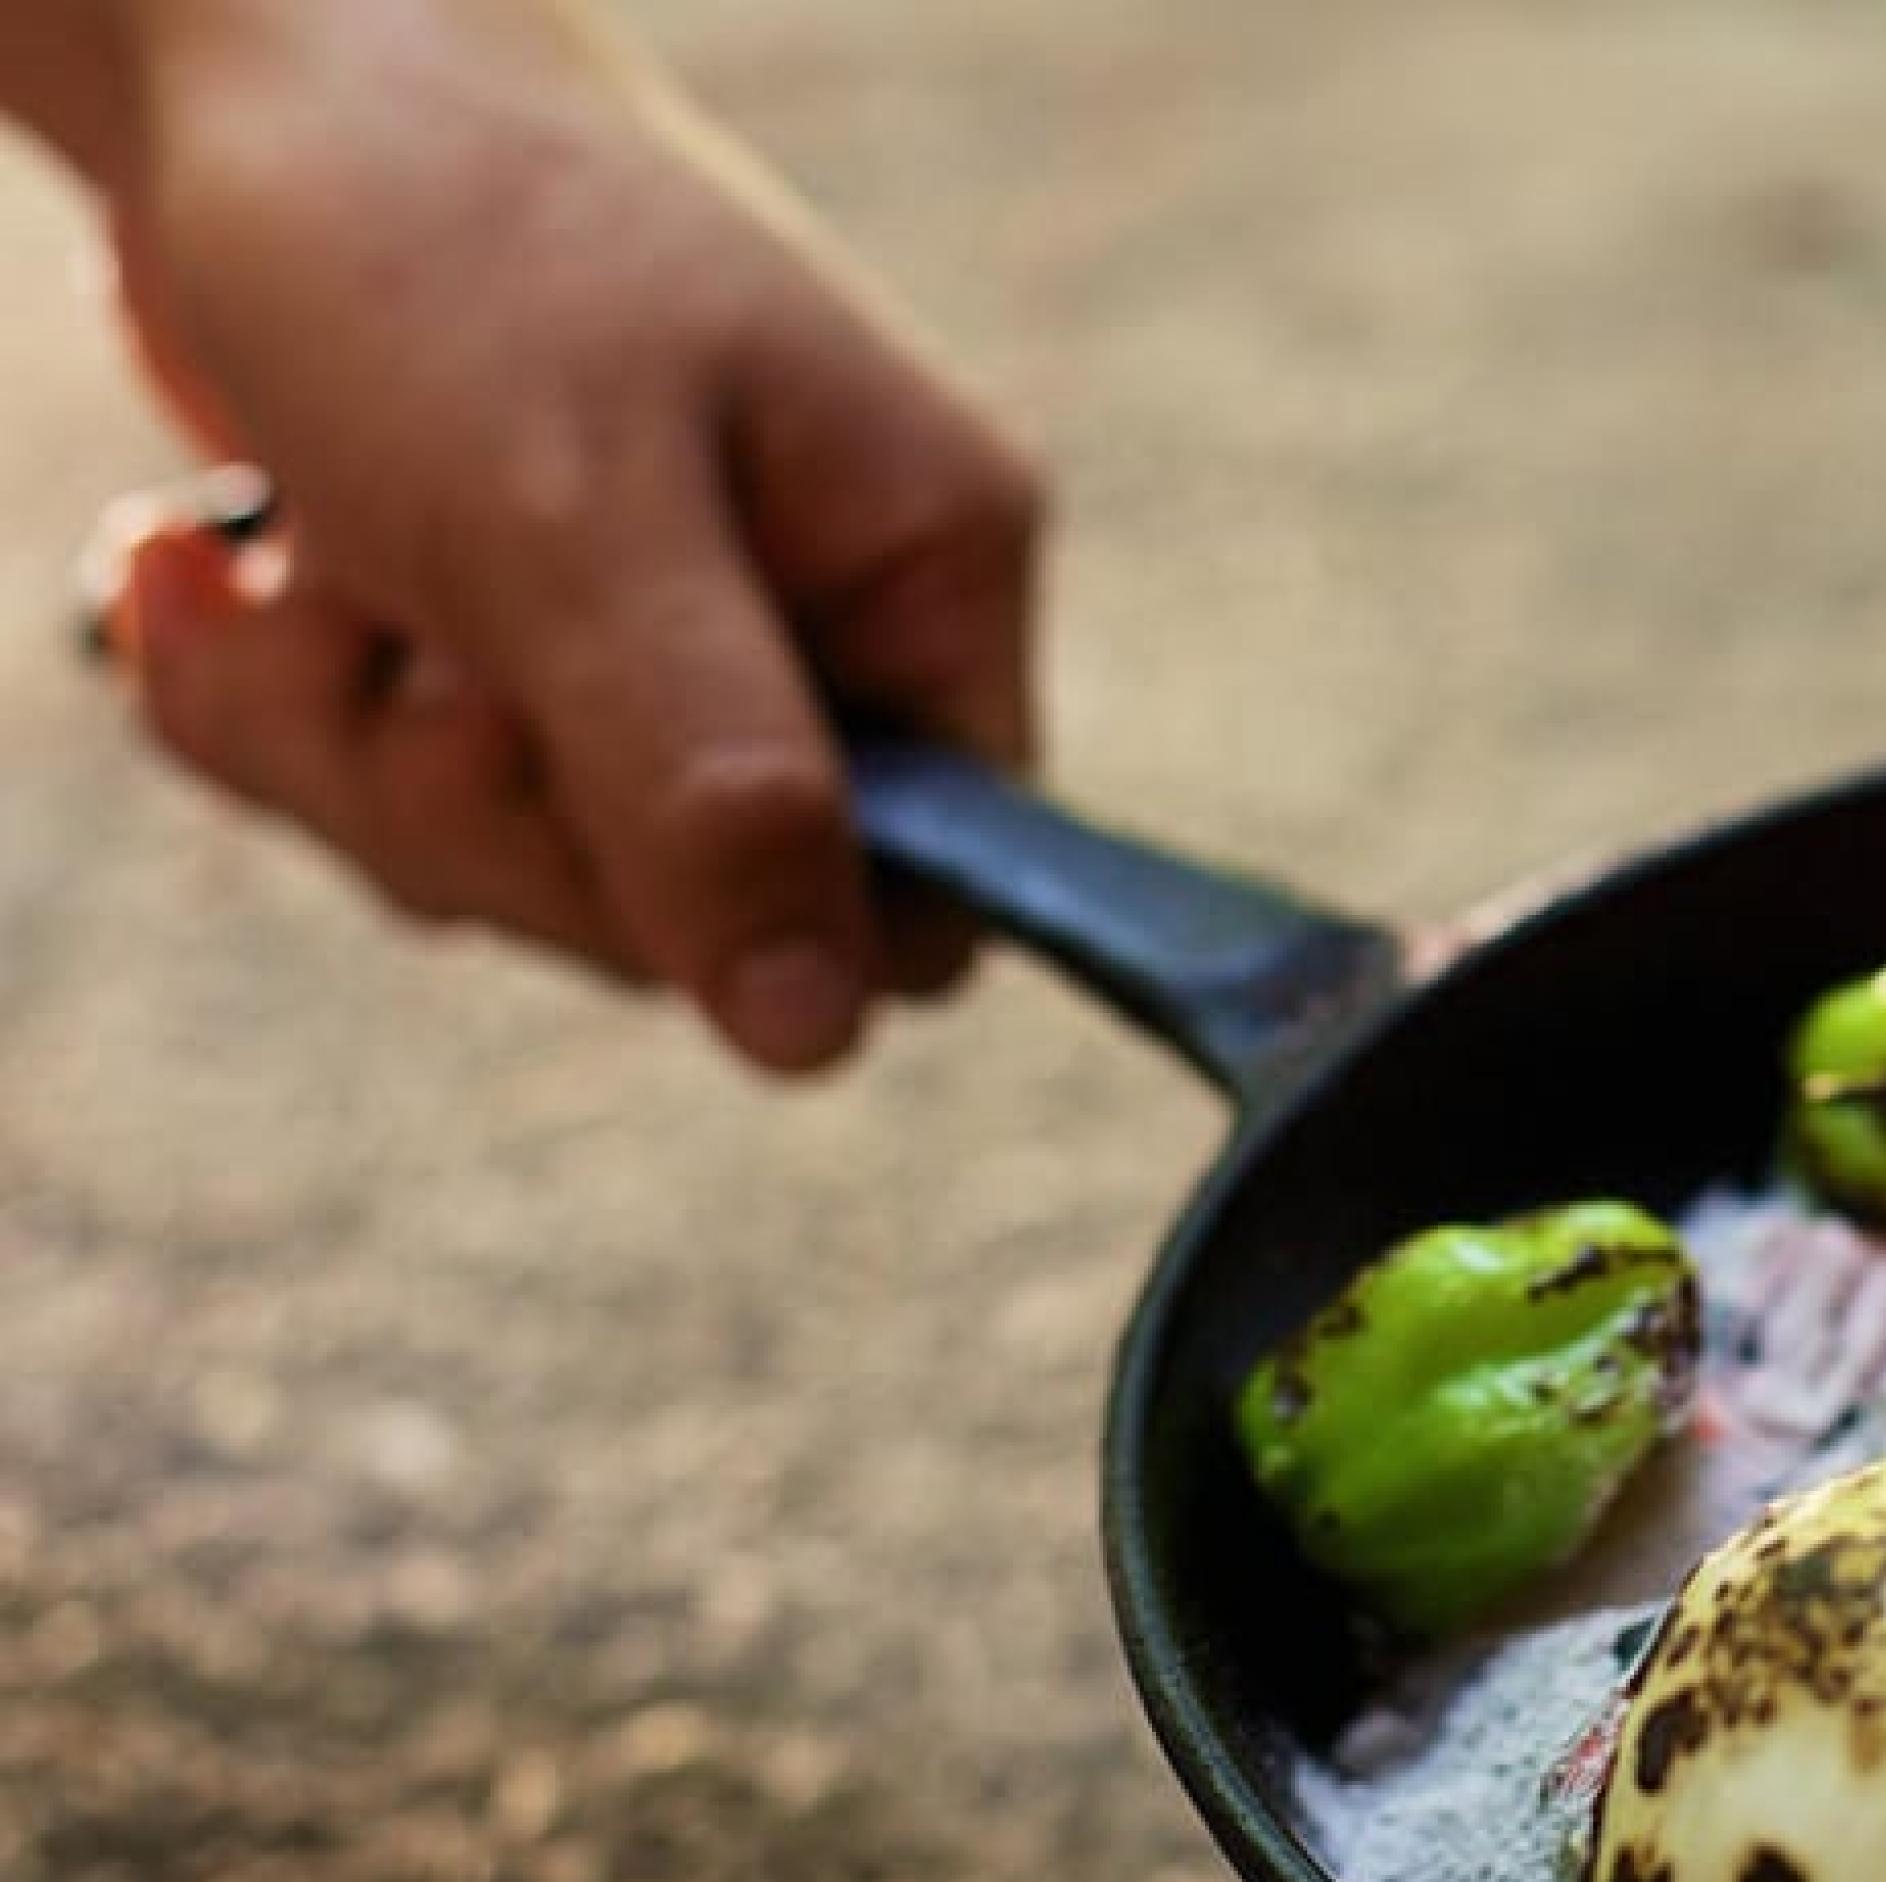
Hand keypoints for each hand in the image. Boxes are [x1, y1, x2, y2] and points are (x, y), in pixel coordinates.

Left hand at [79, 0, 1040, 1072]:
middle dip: (482, 810)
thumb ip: (711, 784)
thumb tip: (822, 1038)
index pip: (933, 892)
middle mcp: (825, 622)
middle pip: (697, 913)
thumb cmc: (433, 229)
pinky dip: (277, 707)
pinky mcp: (506, 631)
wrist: (228, 43)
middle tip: (394, 642)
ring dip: (346, 750)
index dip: (760, 915)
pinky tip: (211, 571)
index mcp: (926, 574)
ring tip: (274, 569)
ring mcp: (662, 633)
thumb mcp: (571, 522)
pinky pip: (404, 794)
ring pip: (526, 864)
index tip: (598, 810)